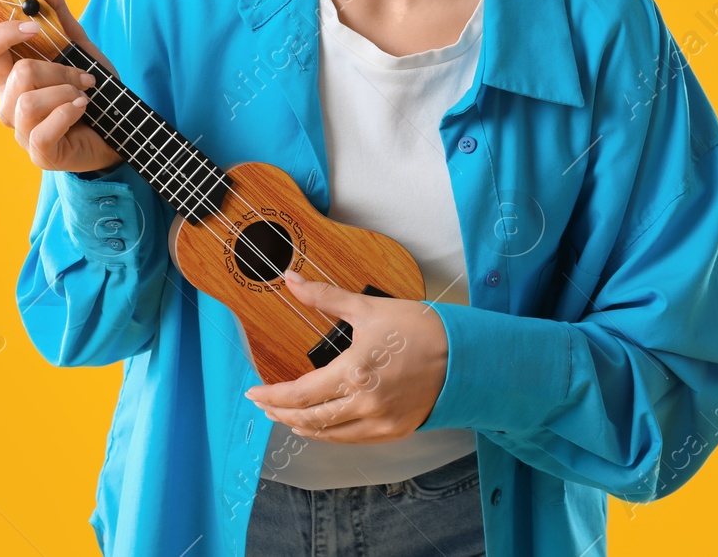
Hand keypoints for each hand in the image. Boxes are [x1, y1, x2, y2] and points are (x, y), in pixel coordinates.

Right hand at [0, 0, 123, 173]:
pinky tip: (82, 109)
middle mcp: (8, 101)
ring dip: (67, 91)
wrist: (121, 128)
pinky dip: (68, 114)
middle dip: (57, 67)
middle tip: (81, 73)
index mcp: (9, 74)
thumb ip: (56, 10)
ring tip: (84, 95)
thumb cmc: (91, 89)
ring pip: (29, 100)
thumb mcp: (78, 44)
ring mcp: (20, 130)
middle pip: (14, 71)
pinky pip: (43, 130)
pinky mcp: (38, 153)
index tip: (34, 25)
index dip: (3, 32)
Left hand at [244, 269, 448, 443]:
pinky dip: (328, 433)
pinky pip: (350, 439)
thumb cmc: (419, 328)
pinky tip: (319, 425)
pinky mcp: (394, 431)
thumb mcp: (368, 308)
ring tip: (285, 415)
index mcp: (355, 373)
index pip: (299, 394)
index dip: (271, 396)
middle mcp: (365, 404)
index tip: (253, 392)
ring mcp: (380, 422)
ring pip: (328, 434)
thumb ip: (324, 296)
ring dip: (301, 426)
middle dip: (280, 413)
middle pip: (308, 419)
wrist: (464, 355)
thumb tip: (290, 279)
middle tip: (263, 404)